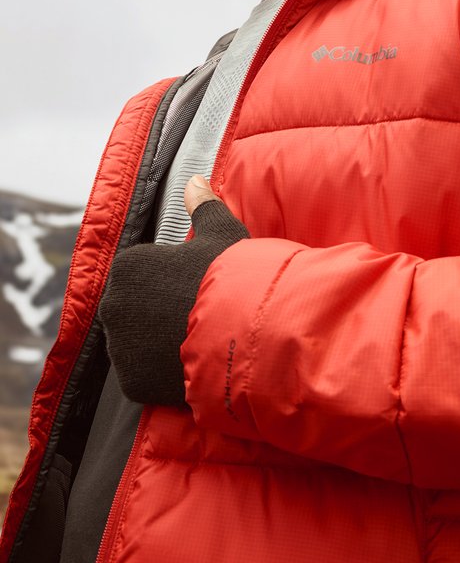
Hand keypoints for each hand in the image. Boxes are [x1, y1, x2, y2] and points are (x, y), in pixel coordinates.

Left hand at [99, 177, 249, 405]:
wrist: (243, 335)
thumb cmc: (232, 278)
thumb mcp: (222, 234)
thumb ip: (204, 206)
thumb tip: (194, 180)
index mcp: (128, 265)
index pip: (143, 272)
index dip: (172, 278)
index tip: (195, 286)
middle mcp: (112, 305)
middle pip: (136, 306)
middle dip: (159, 309)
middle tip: (197, 314)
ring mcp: (119, 347)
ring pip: (137, 341)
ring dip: (157, 341)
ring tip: (195, 340)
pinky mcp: (131, 382)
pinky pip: (144, 373)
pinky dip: (161, 371)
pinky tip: (189, 363)